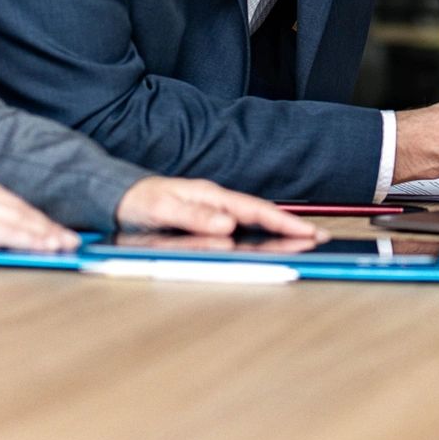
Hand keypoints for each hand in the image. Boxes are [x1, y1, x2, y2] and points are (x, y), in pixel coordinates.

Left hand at [115, 177, 318, 238]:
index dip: (283, 223)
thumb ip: (194, 216)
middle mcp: (216, 202)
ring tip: (304, 242)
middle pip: (262, 216)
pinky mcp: (208, 221)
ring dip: (279, 233)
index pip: (255, 210)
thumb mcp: (162, 209)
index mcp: (211, 196)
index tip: (307, 233)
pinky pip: (241, 228)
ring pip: (254, 223)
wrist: (117, 198)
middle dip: (292, 228)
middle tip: (320, 240)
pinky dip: (261, 235)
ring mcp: (214, 211)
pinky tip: (270, 243)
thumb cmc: (139, 202)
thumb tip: (227, 224)